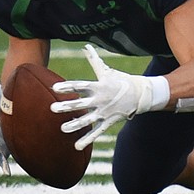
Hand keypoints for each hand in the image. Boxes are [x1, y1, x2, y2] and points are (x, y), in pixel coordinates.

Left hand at [51, 45, 168, 149]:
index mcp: (99, 86)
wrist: (141, 94)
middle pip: (81, 103)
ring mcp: (104, 111)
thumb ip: (94, 60)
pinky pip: (97, 132)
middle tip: (53, 108)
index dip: (68, 86)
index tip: (55, 88)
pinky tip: (76, 147)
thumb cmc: (120, 80)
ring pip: (88, 120)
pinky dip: (87, 140)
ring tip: (63, 129)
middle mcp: (100, 99)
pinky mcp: (109, 121)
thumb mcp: (107, 70)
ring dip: (75, 125)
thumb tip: (86, 46)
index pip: (81, 85)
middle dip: (67, 106)